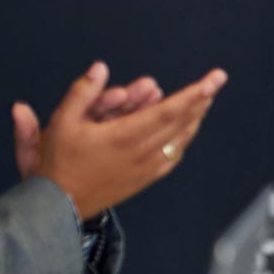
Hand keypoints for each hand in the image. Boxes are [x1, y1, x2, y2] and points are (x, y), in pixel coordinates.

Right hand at [15, 62, 228, 221]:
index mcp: (125, 136)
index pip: (169, 111)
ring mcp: (147, 168)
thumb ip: (83, 92)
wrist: (58, 205)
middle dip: (201, 99)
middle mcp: (142, 152)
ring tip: (205, 99)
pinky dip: (184, 138)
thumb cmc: (58, 161)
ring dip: (195, 117)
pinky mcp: (147, 179)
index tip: (212, 80)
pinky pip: (174, 155)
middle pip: (182, 122)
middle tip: (215, 81)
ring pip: (181, 139)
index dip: (193, 94)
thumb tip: (100, 67)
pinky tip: (188, 127)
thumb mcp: (61, 122)